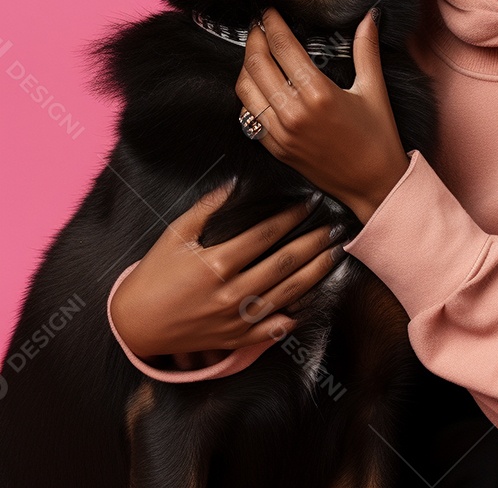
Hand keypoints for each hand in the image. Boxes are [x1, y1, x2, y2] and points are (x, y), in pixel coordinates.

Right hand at [110, 180, 346, 361]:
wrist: (137, 324)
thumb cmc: (156, 273)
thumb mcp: (176, 233)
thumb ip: (209, 206)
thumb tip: (238, 182)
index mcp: (217, 263)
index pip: (266, 234)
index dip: (292, 217)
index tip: (311, 203)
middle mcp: (231, 293)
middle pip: (285, 264)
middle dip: (314, 243)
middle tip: (336, 227)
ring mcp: (237, 320)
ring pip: (288, 294)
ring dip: (316, 273)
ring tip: (335, 254)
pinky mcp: (237, 339)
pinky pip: (275, 327)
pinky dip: (298, 313)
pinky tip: (316, 297)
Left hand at [235, 7, 409, 223]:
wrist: (373, 184)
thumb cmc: (378, 137)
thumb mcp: (374, 89)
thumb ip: (366, 50)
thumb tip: (370, 17)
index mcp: (319, 93)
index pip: (283, 47)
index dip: (272, 24)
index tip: (268, 12)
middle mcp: (294, 113)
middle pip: (257, 64)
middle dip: (254, 39)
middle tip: (258, 26)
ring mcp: (281, 133)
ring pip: (245, 89)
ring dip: (246, 66)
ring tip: (255, 52)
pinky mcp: (276, 149)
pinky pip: (248, 116)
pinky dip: (248, 96)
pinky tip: (258, 86)